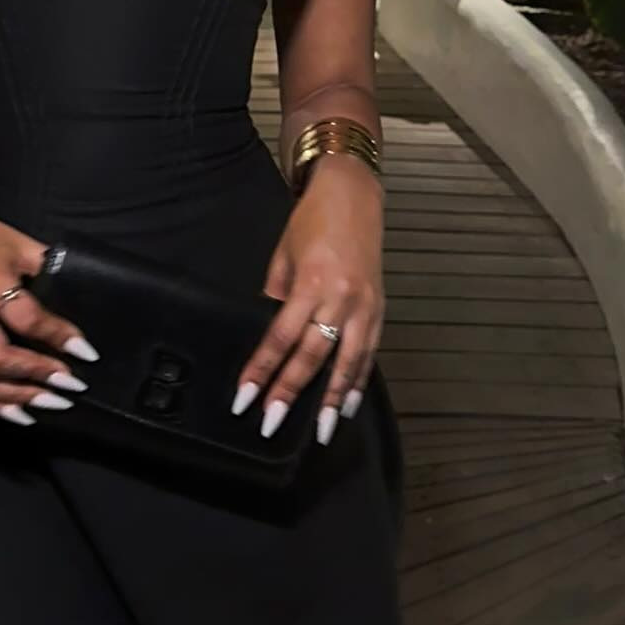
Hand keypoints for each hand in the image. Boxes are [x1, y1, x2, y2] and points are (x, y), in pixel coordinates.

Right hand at [0, 211, 99, 425]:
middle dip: (34, 377)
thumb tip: (83, 297)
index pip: (25, 318)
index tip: (86, 353)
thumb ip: (49, 270)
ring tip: (52, 404)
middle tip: (69, 385)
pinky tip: (19, 413)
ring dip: (15, 398)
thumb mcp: (21, 244)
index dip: (58, 337)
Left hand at [231, 154, 383, 446]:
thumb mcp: (283, 255)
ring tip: (320, 430)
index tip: (245, 398)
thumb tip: (273, 332)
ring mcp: (365, 306)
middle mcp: (341, 299)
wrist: (354, 193)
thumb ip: (279, 296)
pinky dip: (358, 379)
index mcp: (311, 283)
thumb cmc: (311, 221)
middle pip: (312, 356)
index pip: (281, 338)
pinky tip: (347, 403)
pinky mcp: (380, 308)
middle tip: (270, 424)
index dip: (262, 370)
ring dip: (331, 398)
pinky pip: (368, 351)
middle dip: (290, 393)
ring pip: (347, 361)